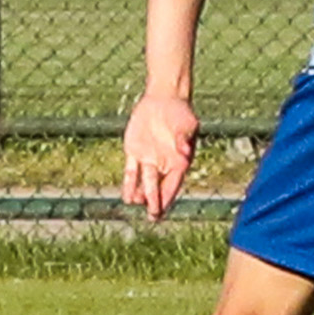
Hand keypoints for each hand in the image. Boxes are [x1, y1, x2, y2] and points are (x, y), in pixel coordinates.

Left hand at [122, 91, 198, 220]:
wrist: (164, 98)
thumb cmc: (181, 112)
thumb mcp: (187, 123)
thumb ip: (184, 138)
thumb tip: (184, 152)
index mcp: (179, 162)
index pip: (173, 184)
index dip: (168, 198)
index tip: (163, 210)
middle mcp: (163, 164)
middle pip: (159, 188)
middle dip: (155, 203)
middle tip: (152, 216)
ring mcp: (148, 158)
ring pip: (144, 182)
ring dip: (141, 194)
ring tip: (135, 203)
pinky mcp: (134, 151)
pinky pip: (131, 171)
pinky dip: (129, 183)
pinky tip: (126, 196)